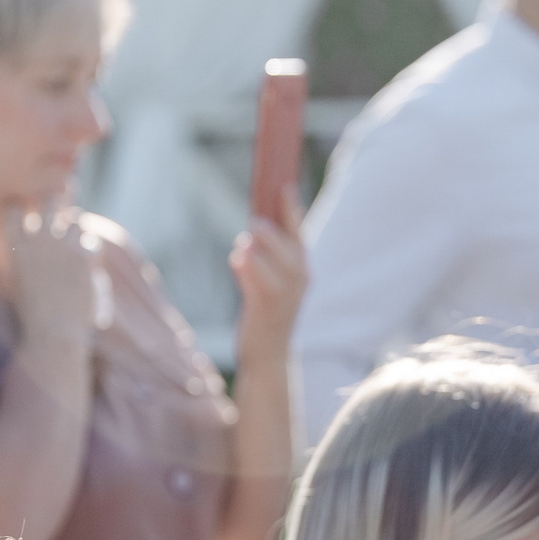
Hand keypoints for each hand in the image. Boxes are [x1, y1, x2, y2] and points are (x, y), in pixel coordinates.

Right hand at [7, 199, 100, 361]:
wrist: (53, 333)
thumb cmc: (32, 315)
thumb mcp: (16, 283)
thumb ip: (21, 259)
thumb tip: (26, 241)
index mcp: (15, 248)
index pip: (13, 207)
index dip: (22, 203)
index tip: (29, 209)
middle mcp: (38, 241)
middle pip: (50, 201)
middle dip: (58, 200)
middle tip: (63, 202)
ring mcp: (62, 247)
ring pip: (76, 219)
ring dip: (77, 228)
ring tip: (76, 242)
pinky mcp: (83, 259)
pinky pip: (92, 243)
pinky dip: (92, 252)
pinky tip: (90, 264)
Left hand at [230, 188, 307, 363]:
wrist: (268, 353)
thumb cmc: (267, 313)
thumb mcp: (272, 282)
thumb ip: (266, 258)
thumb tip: (250, 233)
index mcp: (302, 269)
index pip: (299, 233)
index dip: (291, 210)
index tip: (283, 186)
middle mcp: (298, 281)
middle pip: (287, 248)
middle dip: (270, 233)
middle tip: (254, 222)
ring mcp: (284, 296)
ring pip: (271, 263)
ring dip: (255, 251)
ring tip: (241, 245)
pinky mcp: (265, 307)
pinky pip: (254, 281)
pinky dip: (244, 269)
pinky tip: (236, 260)